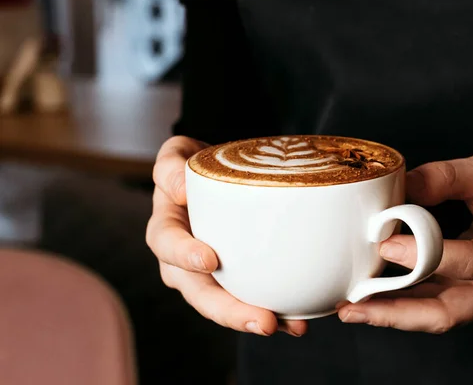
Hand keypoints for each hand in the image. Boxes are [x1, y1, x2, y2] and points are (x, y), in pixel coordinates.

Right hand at [146, 136, 306, 336]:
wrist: (217, 177)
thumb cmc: (195, 166)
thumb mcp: (178, 154)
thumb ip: (171, 167)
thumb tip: (178, 188)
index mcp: (166, 230)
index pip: (167, 245)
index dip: (185, 256)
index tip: (210, 260)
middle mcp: (183, 261)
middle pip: (201, 293)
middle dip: (230, 311)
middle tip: (264, 321)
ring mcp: (210, 275)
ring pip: (226, 305)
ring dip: (255, 319)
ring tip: (288, 326)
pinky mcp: (236, 279)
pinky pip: (250, 300)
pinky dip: (275, 314)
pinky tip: (297, 322)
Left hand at [339, 156, 472, 332]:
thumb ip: (446, 176)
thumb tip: (399, 188)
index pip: (471, 261)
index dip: (426, 256)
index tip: (387, 245)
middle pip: (447, 312)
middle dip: (396, 313)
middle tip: (353, 307)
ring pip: (436, 316)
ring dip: (391, 315)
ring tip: (350, 308)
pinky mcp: (470, 294)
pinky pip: (433, 305)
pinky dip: (400, 305)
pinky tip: (370, 299)